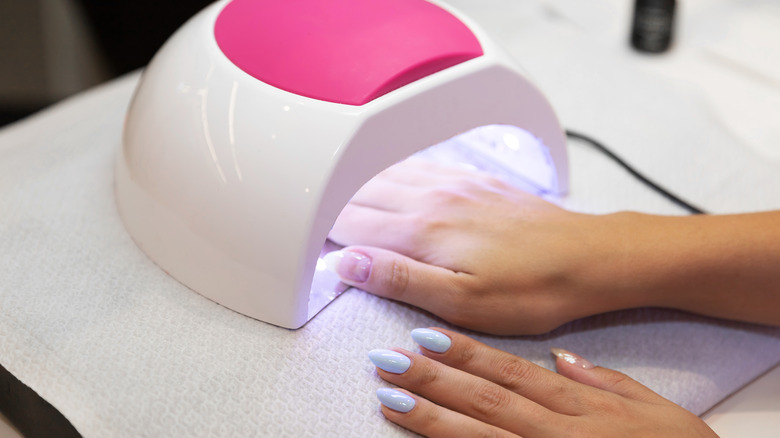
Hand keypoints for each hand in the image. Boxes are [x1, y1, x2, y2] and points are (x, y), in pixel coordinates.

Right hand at [327, 158, 634, 334]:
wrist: (589, 258)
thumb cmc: (532, 288)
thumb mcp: (462, 302)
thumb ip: (399, 278)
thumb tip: (347, 262)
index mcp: (423, 231)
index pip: (352, 224)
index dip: (320, 231)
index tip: (298, 237)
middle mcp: (433, 199)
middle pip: (363, 194)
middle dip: (330, 202)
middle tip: (306, 211)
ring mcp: (456, 185)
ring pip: (388, 174)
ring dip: (357, 181)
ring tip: (334, 188)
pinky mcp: (476, 182)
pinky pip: (421, 164)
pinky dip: (394, 169)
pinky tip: (393, 173)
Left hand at [368, 328, 717, 437]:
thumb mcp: (658, 411)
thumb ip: (605, 381)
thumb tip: (561, 357)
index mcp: (582, 409)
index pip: (513, 372)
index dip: (467, 353)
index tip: (427, 335)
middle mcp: (560, 434)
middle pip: (486, 400)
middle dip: (433, 380)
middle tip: (387, 361)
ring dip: (433, 419)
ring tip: (391, 400)